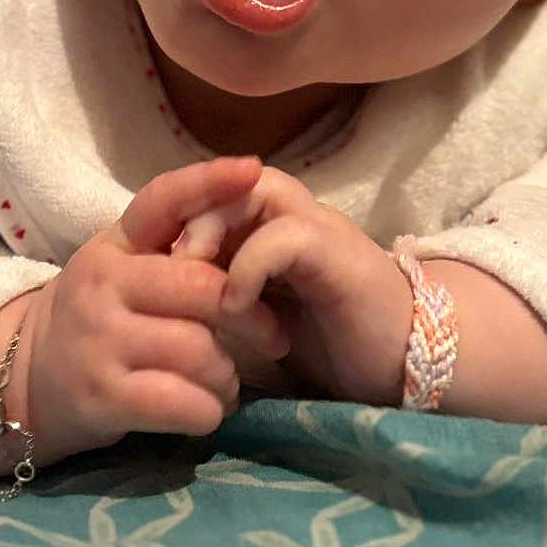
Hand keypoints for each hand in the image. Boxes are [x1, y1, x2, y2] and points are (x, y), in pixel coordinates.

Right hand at [26, 157, 287, 463]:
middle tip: (271, 335)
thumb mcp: (123, 265)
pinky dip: (209, 411)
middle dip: (251, 316)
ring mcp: (99, 340)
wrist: (25, 380)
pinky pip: (181, 403)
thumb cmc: (99, 316)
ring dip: (228, 374)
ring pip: (199, 350)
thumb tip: (247, 221)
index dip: (209, 182)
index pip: (163, 200)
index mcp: (115, 244)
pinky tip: (207, 409)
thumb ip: (174, 245)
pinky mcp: (102, 397)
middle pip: (203, 288)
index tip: (253, 170)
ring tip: (227, 380)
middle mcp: (103, 283)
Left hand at [173, 167, 412, 405]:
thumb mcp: (256, 315)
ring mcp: (319, 227)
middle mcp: (294, 214)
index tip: (146, 255)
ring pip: (257, 190)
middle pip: (230, 180)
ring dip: (214, 232)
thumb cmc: (326, 342)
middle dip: (189, 212)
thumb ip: (219, 293)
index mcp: (271, 225)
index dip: (178, 208)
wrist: (400, 366)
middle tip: (164, 264)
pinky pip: (286, 235)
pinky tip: (236, 305)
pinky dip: (250, 265)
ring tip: (194, 278)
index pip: (215, 190)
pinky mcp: (338, 253)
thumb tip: (159, 294)